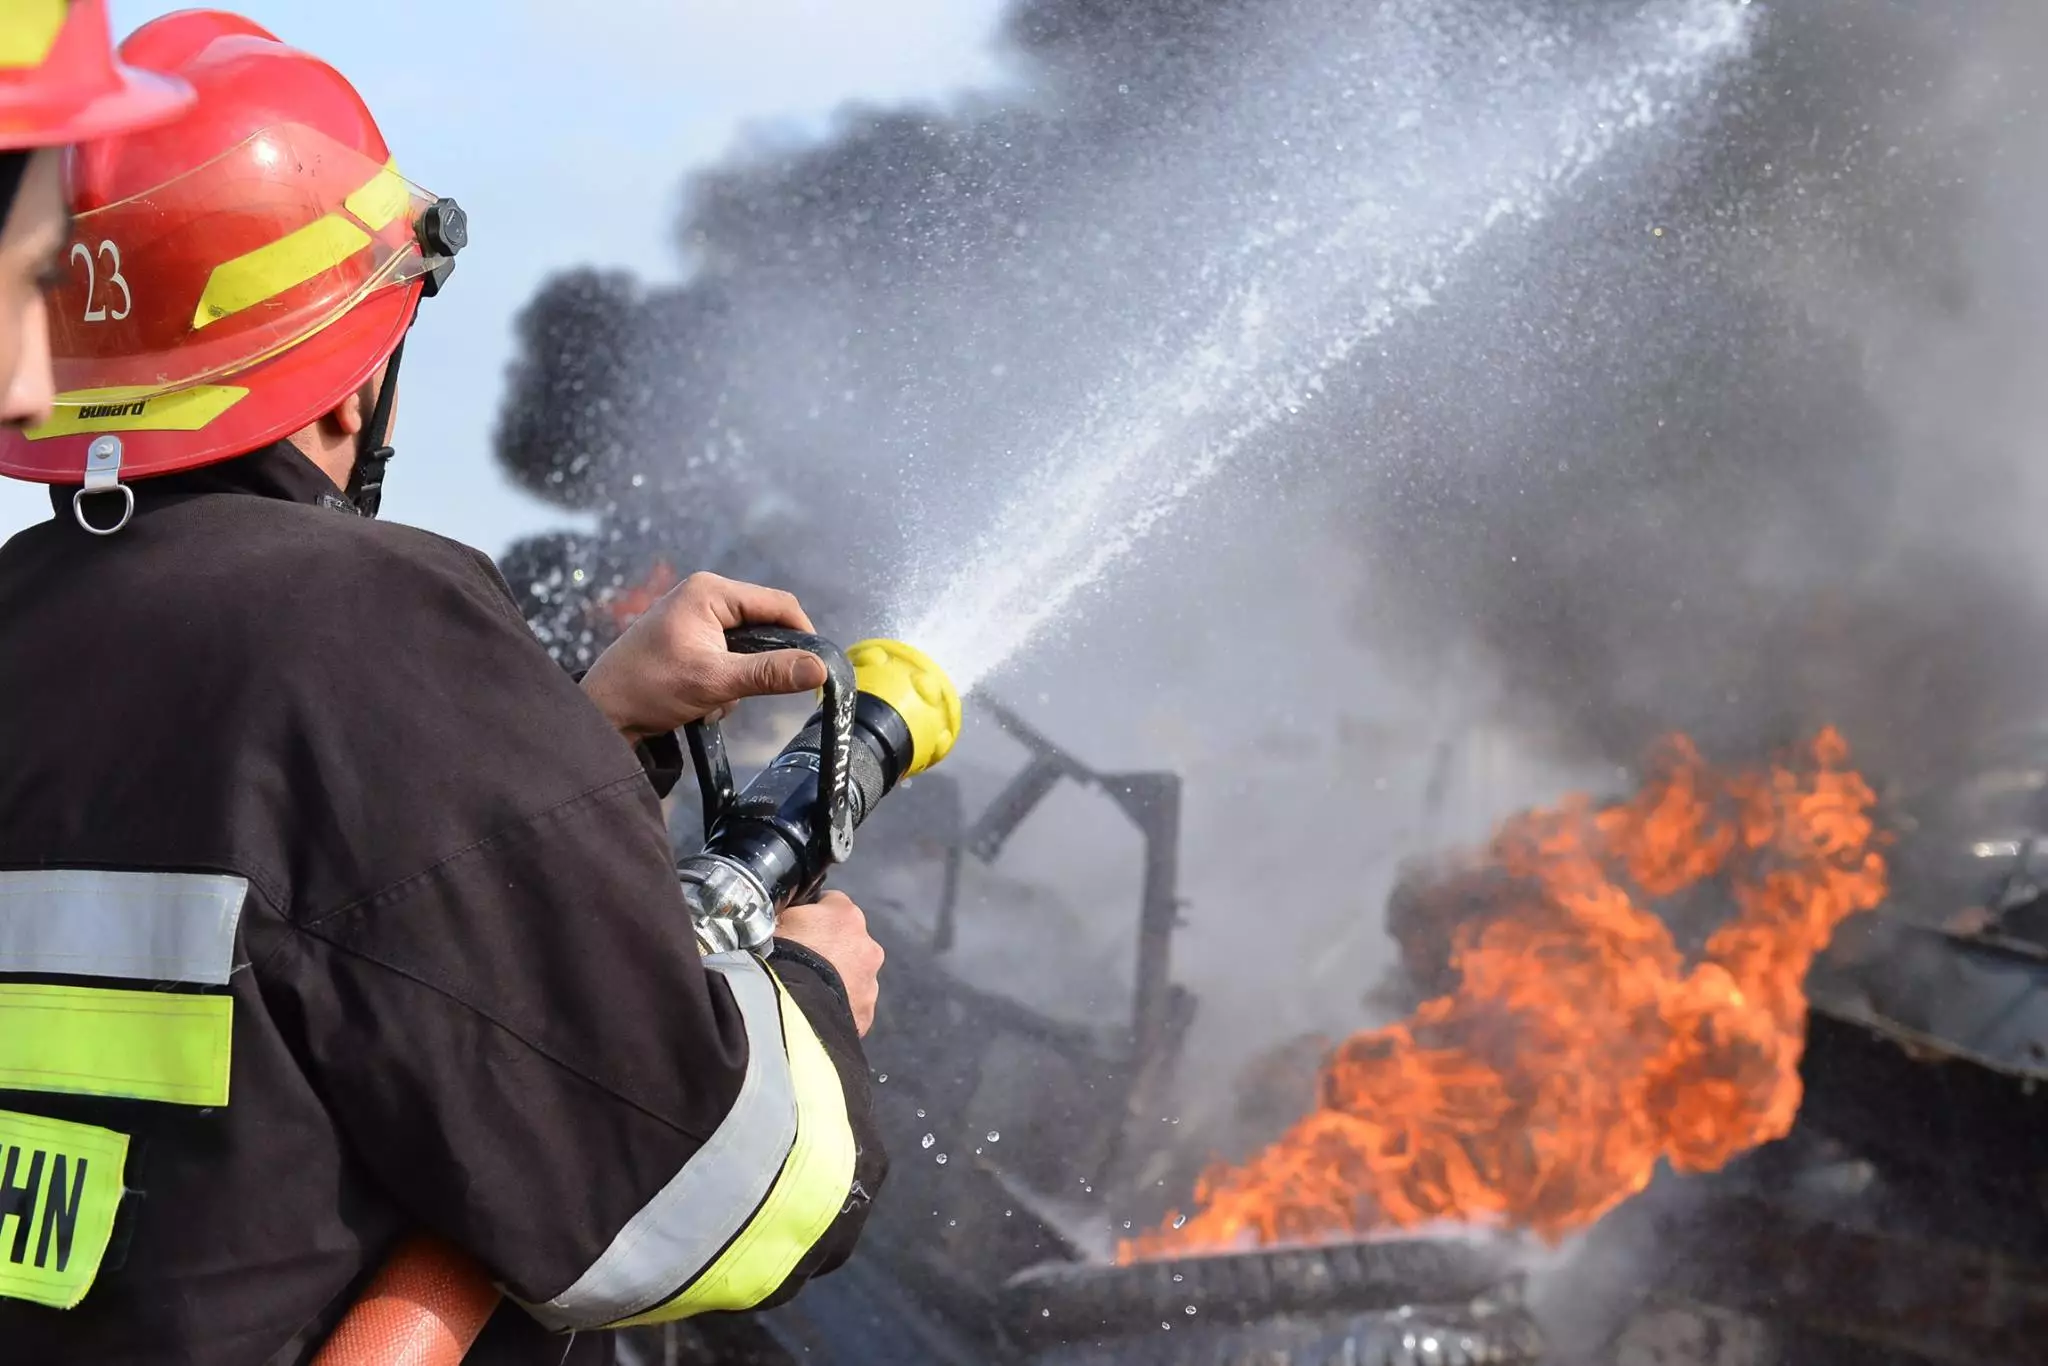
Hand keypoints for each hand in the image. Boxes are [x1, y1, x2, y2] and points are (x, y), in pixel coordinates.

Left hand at [579, 571, 828, 741]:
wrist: (603, 712)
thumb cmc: (651, 688)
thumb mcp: (716, 681)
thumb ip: (769, 673)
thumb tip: (820, 669)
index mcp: (711, 591)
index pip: (779, 604)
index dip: (802, 635)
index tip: (812, 670)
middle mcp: (705, 594)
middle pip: (764, 624)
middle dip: (761, 663)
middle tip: (749, 691)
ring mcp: (695, 616)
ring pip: (747, 645)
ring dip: (740, 677)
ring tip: (714, 699)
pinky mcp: (689, 638)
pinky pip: (728, 655)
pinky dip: (724, 680)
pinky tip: (702, 699)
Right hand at [778, 892, 883, 1035]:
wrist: (787, 1007)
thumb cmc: (777, 958)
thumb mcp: (771, 921)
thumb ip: (787, 914)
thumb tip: (783, 916)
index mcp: (845, 914)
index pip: (832, 903)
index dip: (812, 914)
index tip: (798, 926)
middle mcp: (866, 944)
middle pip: (848, 940)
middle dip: (830, 948)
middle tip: (803, 961)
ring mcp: (870, 981)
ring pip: (855, 974)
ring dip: (838, 978)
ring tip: (809, 989)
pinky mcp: (865, 1012)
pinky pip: (852, 1004)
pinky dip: (839, 1006)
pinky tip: (817, 1009)